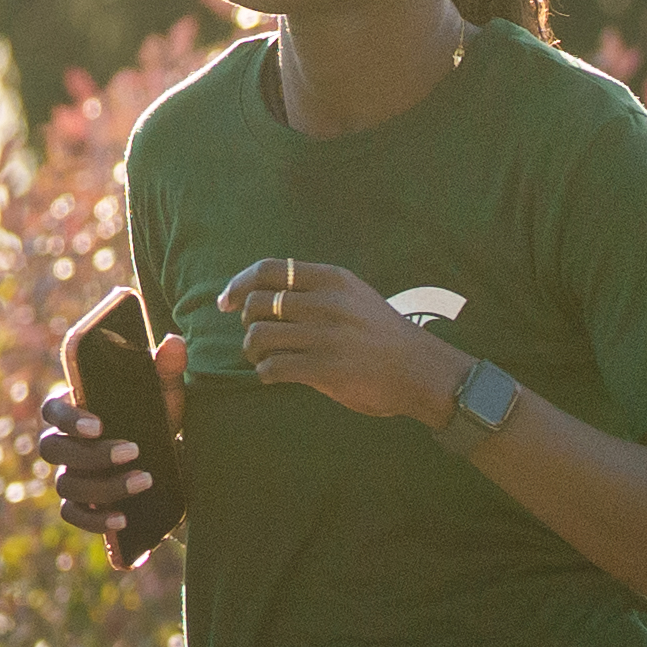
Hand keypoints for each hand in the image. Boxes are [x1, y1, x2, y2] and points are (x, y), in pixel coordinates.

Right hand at [31, 384, 169, 553]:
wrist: (170, 457)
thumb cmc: (157, 418)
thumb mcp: (166, 394)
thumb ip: (168, 368)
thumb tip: (175, 343)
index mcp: (75, 410)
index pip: (52, 410)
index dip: (67, 418)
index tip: (98, 425)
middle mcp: (63, 444)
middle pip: (54, 450)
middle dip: (92, 454)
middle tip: (133, 451)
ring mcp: (69, 475)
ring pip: (67, 485)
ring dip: (104, 487)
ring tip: (145, 480)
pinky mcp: (81, 505)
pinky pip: (74, 515)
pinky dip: (95, 520)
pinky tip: (123, 520)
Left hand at [208, 260, 472, 429]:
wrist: (420, 370)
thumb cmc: (383, 335)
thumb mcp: (355, 296)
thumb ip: (318, 290)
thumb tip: (265, 294)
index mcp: (333, 279)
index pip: (268, 270)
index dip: (238, 284)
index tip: (226, 302)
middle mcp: (327, 303)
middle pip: (258, 304)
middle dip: (246, 323)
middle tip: (255, 338)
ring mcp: (326, 336)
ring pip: (259, 336)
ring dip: (252, 351)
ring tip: (262, 358)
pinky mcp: (325, 369)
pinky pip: (273, 367)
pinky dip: (265, 373)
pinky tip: (274, 376)